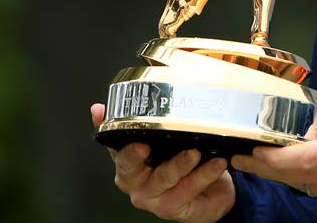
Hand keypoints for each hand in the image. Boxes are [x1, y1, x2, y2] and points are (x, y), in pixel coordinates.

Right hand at [91, 103, 235, 222]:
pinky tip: (217, 162)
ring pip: (164, 178)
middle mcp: (136, 183)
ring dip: (180, 163)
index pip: (116, 151)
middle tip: (148, 145)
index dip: (120, 144)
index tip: (132, 139)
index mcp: (129, 165)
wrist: (209, 194)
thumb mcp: (162, 142)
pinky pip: (189, 188)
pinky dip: (204, 174)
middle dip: (137, 156)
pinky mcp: (174, 208)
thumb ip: (142, 123)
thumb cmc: (183, 164)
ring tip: (195, 152)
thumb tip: (98, 108)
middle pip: (131, 169)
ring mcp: (154, 197)